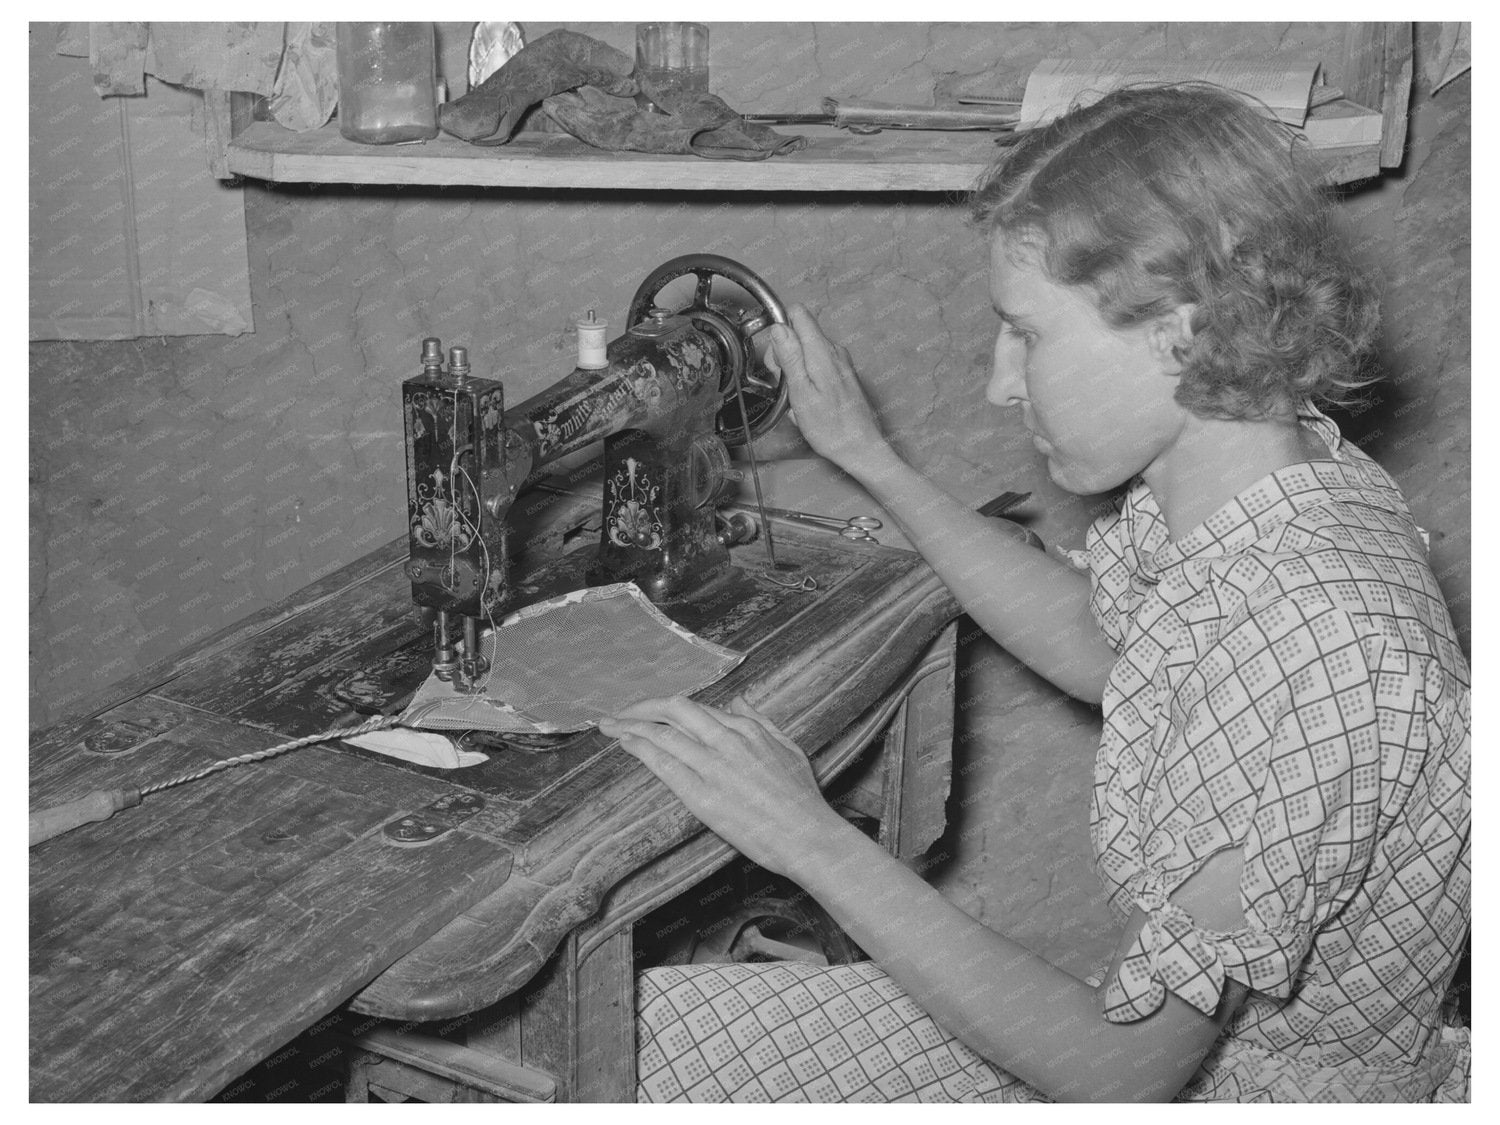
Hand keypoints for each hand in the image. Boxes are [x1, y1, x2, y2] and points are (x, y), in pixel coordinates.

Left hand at [598, 695, 848, 877]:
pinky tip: (624, 742)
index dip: (669, 708)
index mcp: (748, 729)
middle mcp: (728, 740)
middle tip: (622, 713)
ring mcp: (714, 766)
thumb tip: (740, 700)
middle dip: (643, 706)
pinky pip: (664, 763)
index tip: (653, 712)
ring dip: (631, 724)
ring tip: (609, 724)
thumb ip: (762, 722)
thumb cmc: (803, 799)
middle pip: (675, 709)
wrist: (808, 836)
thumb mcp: (788, 748)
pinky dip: (640, 747)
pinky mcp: (703, 795)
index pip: (699, 707)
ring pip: (664, 732)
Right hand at [767, 304, 892, 475]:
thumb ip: (790, 357)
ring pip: (806, 349)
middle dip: (785, 354)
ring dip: (795, 369)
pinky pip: (816, 364)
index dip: (780, 329)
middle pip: (800, 332)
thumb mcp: (801, 393)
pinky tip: (808, 399)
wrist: (861, 447)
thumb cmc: (832, 428)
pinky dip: (807, 378)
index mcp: (822, 351)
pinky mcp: (842, 373)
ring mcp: (840, 361)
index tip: (776, 355)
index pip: (797, 313)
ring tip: (798, 396)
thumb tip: (779, 328)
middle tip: (785, 383)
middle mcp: (834, 350)